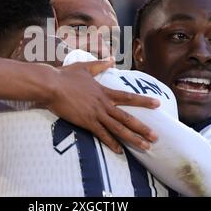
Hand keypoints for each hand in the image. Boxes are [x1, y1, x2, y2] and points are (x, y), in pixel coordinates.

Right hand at [44, 59, 159, 153]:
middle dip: (143, 127)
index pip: (128, 97)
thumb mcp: (85, 67)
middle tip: (156, 136)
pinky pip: (102, 135)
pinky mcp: (86, 122)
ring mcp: (96, 114)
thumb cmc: (65, 75)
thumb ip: (99, 65)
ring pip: (118, 128)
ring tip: (145, 146)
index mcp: (104, 91)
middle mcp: (103, 104)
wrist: (52, 85)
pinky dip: (112, 143)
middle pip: (127, 117)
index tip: (158, 104)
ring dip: (133, 138)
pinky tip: (120, 151)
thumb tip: (111, 59)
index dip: (144, 100)